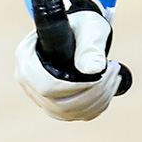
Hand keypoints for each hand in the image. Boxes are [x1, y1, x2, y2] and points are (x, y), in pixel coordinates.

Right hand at [15, 0, 122, 120]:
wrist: (82, 31)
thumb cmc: (84, 26)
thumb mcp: (89, 30)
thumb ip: (91, 47)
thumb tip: (93, 70)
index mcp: (27, 58)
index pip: (48, 87)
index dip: (78, 86)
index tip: (104, 71)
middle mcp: (28, 81)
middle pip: (60, 104)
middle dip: (94, 91)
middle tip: (114, 70)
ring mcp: (39, 97)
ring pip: (70, 112)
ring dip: (100, 98)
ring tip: (114, 74)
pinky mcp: (55, 107)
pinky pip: (78, 115)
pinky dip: (99, 104)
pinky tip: (110, 86)